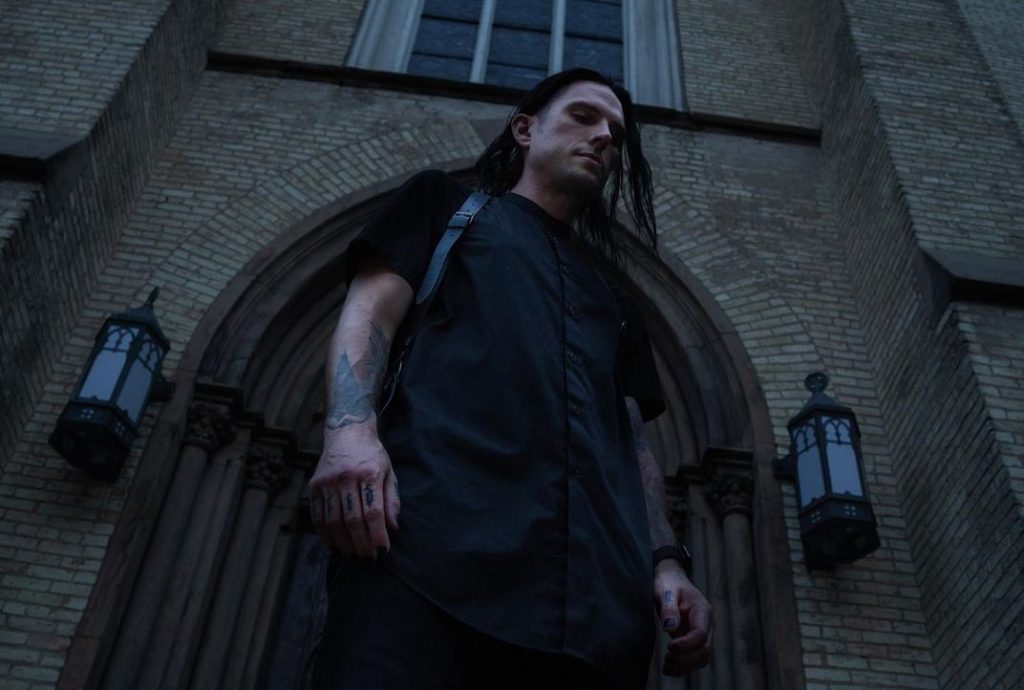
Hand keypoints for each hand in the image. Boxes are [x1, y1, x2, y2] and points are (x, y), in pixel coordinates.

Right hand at [308, 425, 400, 558]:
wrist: (347, 432)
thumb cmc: (372, 455)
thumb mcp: (389, 472)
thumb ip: (391, 500)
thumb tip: (392, 527)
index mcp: (369, 473)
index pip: (372, 512)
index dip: (377, 535)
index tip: (382, 550)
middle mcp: (346, 478)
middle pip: (351, 521)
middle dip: (361, 544)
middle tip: (368, 557)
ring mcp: (327, 482)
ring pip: (333, 522)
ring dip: (343, 543)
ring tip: (354, 554)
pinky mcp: (314, 486)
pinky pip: (318, 517)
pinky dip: (326, 534)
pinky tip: (336, 544)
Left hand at [654, 560, 712, 675]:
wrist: (672, 580)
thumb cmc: (669, 583)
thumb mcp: (666, 590)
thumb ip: (668, 607)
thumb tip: (670, 628)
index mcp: (702, 611)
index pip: (701, 634)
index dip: (687, 644)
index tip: (669, 646)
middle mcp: (707, 624)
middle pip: (705, 650)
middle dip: (686, 658)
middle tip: (666, 658)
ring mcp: (703, 634)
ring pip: (702, 658)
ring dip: (685, 666)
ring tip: (666, 666)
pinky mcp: (694, 641)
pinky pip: (695, 659)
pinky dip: (684, 667)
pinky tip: (668, 668)